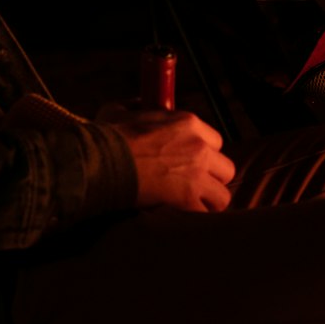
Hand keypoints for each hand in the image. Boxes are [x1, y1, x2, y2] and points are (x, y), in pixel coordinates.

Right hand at [96, 103, 235, 212]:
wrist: (99, 162)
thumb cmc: (107, 137)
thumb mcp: (121, 110)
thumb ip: (137, 107)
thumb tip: (138, 104)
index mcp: (189, 123)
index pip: (215, 142)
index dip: (204, 154)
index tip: (189, 163)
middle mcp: (200, 146)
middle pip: (225, 168)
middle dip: (211, 179)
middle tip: (193, 187)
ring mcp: (196, 173)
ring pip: (221, 194)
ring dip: (207, 202)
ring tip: (191, 207)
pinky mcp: (187, 198)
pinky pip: (204, 214)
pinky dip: (194, 218)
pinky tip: (181, 218)